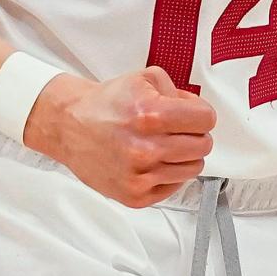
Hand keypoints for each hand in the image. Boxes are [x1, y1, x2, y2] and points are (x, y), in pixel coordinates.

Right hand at [24, 65, 215, 207]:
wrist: (70, 125)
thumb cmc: (106, 104)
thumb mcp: (144, 79)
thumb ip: (177, 91)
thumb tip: (197, 111)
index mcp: (152, 115)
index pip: (206, 120)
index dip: (201, 114)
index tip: (193, 114)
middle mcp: (146, 148)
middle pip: (203, 146)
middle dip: (194, 134)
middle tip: (178, 129)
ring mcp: (140, 176)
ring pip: (192, 169)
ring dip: (183, 155)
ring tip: (164, 144)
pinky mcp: (135, 196)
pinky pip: (173, 186)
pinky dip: (168, 173)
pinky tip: (152, 160)